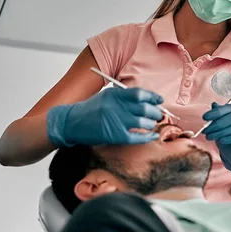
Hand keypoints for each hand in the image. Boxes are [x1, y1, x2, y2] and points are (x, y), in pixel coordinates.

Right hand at [47, 87, 163, 146]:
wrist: (71, 123)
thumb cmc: (90, 110)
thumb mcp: (106, 97)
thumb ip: (124, 97)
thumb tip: (147, 101)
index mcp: (115, 94)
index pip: (140, 94)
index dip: (153, 97)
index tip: (159, 100)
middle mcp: (117, 106)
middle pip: (145, 108)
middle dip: (155, 112)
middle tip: (158, 114)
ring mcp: (116, 121)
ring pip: (143, 122)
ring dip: (151, 124)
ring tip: (151, 124)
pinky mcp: (115, 135)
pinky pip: (137, 137)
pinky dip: (148, 137)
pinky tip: (152, 136)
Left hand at [202, 102, 230, 172]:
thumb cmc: (227, 137)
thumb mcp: (219, 126)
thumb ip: (217, 116)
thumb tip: (214, 104)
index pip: (229, 108)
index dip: (216, 112)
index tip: (204, 117)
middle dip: (217, 123)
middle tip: (205, 130)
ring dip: (222, 132)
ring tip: (210, 137)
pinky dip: (230, 138)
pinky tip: (221, 140)